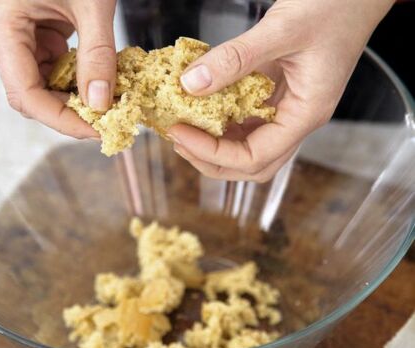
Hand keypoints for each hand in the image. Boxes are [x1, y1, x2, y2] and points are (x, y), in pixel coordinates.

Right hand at [0, 0, 116, 138]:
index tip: (98, 130)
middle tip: (108, 122)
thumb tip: (102, 104)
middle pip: (34, 99)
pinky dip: (78, 83)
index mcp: (3, 29)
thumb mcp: (92, 4)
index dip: (62, 121)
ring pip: (44, 90)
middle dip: (71, 114)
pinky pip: (54, 73)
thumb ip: (98, 55)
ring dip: (77, 101)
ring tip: (110, 103)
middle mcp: (4, 39)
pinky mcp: (36, 39)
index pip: (26, 96)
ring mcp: (18, 40)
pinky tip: (100, 83)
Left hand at [168, 0, 393, 181]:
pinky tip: (202, 108)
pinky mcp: (278, 99)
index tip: (181, 134)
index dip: (213, 152)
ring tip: (183, 128)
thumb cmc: (335, 6)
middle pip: (252, 164)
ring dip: (215, 146)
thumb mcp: (282, 28)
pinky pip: (248, 123)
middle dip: (211, 160)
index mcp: (306, 115)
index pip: (255, 156)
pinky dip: (222, 123)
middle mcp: (297, 122)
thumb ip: (235, 58)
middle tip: (179, 139)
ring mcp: (288, 113)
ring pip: (249, 148)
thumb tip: (190, 84)